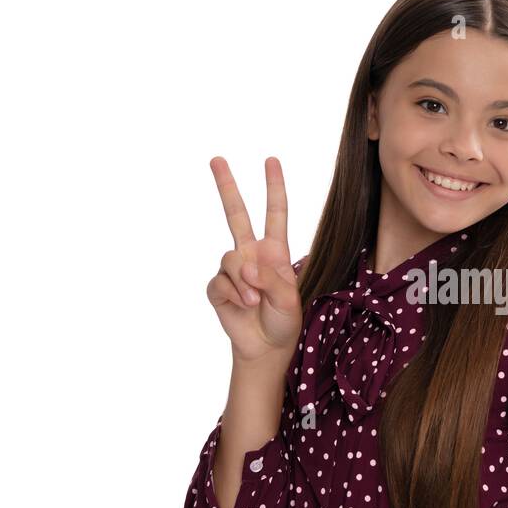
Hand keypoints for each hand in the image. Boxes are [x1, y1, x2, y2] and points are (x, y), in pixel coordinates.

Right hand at [205, 156, 302, 363]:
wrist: (267, 348)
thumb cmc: (284, 321)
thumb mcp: (290, 299)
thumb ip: (272, 279)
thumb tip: (246, 265)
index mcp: (275, 252)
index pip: (275, 213)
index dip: (274, 187)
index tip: (271, 161)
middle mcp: (252, 255)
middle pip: (236, 214)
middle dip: (227, 186)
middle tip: (216, 159)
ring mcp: (233, 270)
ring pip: (230, 258)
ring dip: (243, 280)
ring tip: (254, 300)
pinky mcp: (218, 287)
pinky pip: (220, 281)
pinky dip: (233, 293)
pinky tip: (242, 305)